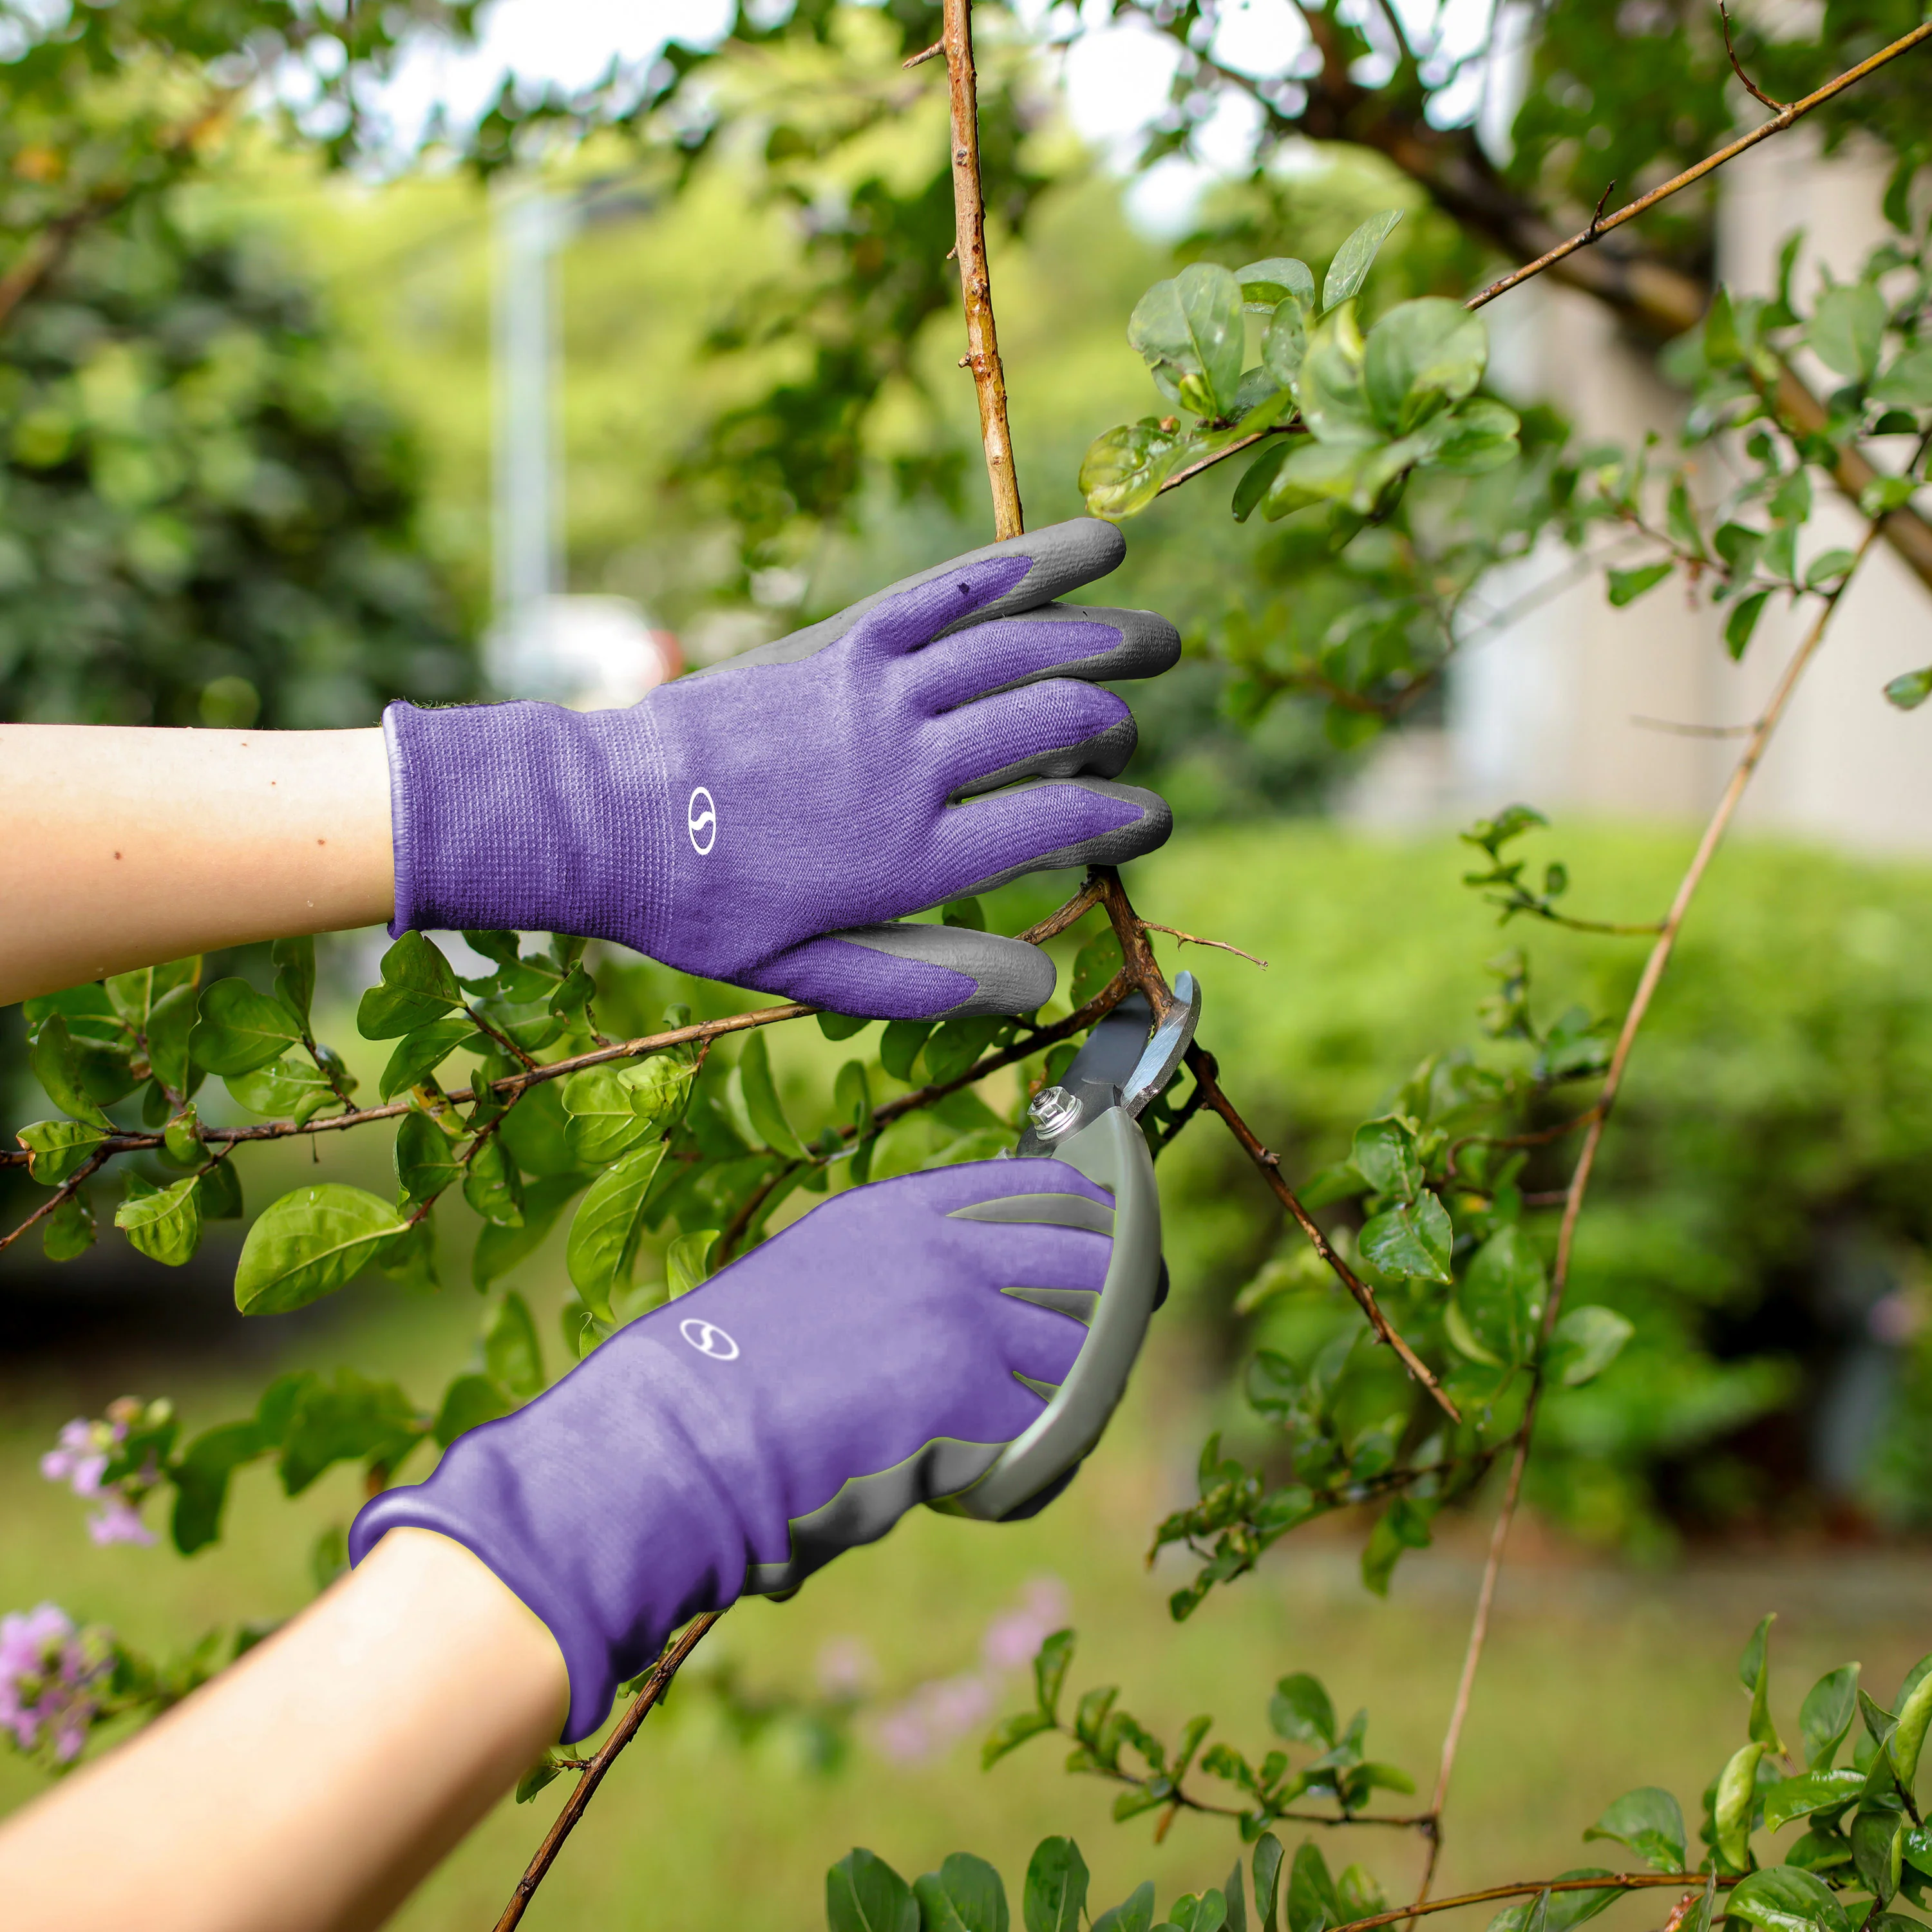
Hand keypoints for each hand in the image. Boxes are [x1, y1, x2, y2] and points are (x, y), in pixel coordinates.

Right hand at [348, 1159, 1129, 1741]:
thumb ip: (902, 1267)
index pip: (1040, 1185)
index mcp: (900, 1208)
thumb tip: (977, 1292)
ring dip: (1082, 1388)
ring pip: (1084, 1345)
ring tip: (1050, 1426)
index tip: (1124, 1238)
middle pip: (1089, 1254)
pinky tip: (992, 1487)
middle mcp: (943, 1249)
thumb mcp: (820, 1273)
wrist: (683, 1435)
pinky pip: (1049, 1433)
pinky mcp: (971, 1397)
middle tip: (1130, 1328)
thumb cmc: (728, 1372)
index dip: (1097, 1213)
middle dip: (1126, 1291)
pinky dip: (1036, 1467)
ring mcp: (963, 1318)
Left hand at [383, 519, 1176, 1017]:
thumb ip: (928, 980)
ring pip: (1017, 649)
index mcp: (911, 858)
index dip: (1127, 819)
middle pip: (1056, 722)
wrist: (604, 819)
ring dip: (1100, 637)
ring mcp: (875, 694)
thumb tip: (1040, 989)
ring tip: (1159, 638)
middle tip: (1134, 729)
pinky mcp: (842, 643)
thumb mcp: (810, 974)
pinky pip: (946, 595)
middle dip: (1119, 721)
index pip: (1061, 822)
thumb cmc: (707, 910)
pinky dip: (1020, 569)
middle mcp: (907, 767)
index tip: (1152, 822)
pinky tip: (1083, 553)